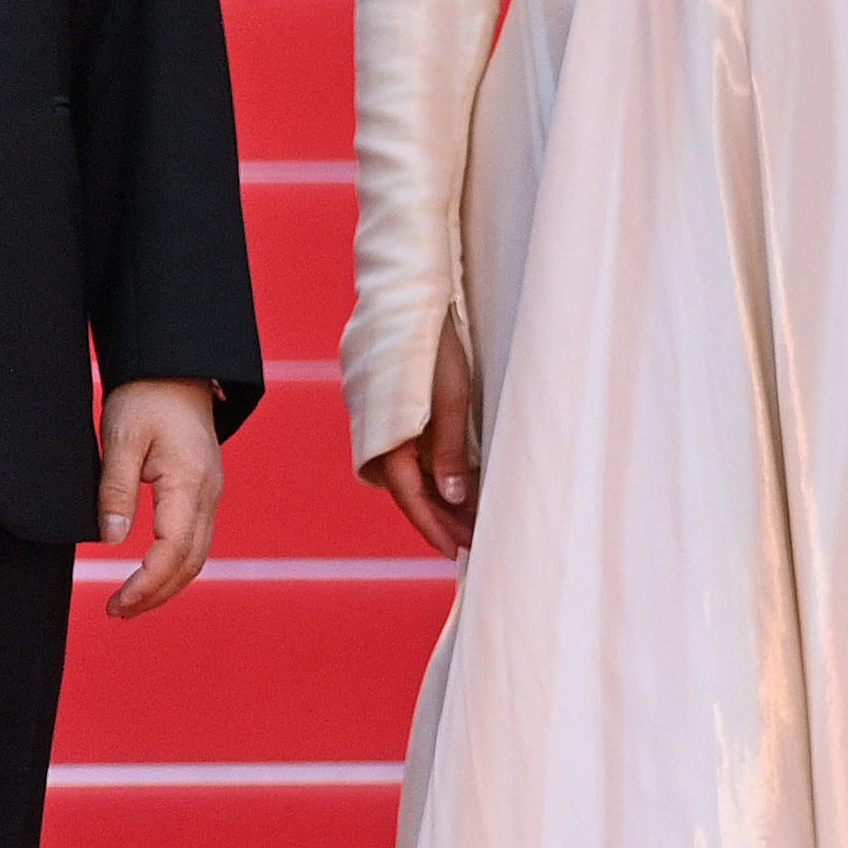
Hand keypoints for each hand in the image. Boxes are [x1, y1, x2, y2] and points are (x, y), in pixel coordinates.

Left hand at [95, 378, 226, 618]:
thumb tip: (112, 539)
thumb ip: (115, 490)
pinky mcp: (204, 492)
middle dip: (156, 595)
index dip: (146, 584)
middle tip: (117, 612)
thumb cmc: (146, 396)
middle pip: (190, 563)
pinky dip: (174, 566)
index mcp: (189, 483)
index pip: (172, 551)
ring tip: (129, 603)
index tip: (117, 602)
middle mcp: (208, 494)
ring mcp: (211, 494)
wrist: (175, 368)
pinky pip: (195, 540)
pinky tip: (150, 574)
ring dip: (166, 585)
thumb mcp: (120, 438)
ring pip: (196, 556)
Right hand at [357, 319, 481, 560]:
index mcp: (386, 436)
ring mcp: (377, 423)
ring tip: (469, 518)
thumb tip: (455, 497)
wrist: (406, 295)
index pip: (412, 497)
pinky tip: (453, 480)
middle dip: (440, 518)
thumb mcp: (452, 396)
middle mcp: (374, 435)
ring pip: (407, 473)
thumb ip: (451, 450)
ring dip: (436, 497)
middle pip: (408, 491)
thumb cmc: (434, 341)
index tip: (460, 552)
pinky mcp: (385, 411)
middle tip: (472, 542)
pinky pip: (405, 453)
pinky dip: (429, 471)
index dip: (436, 528)